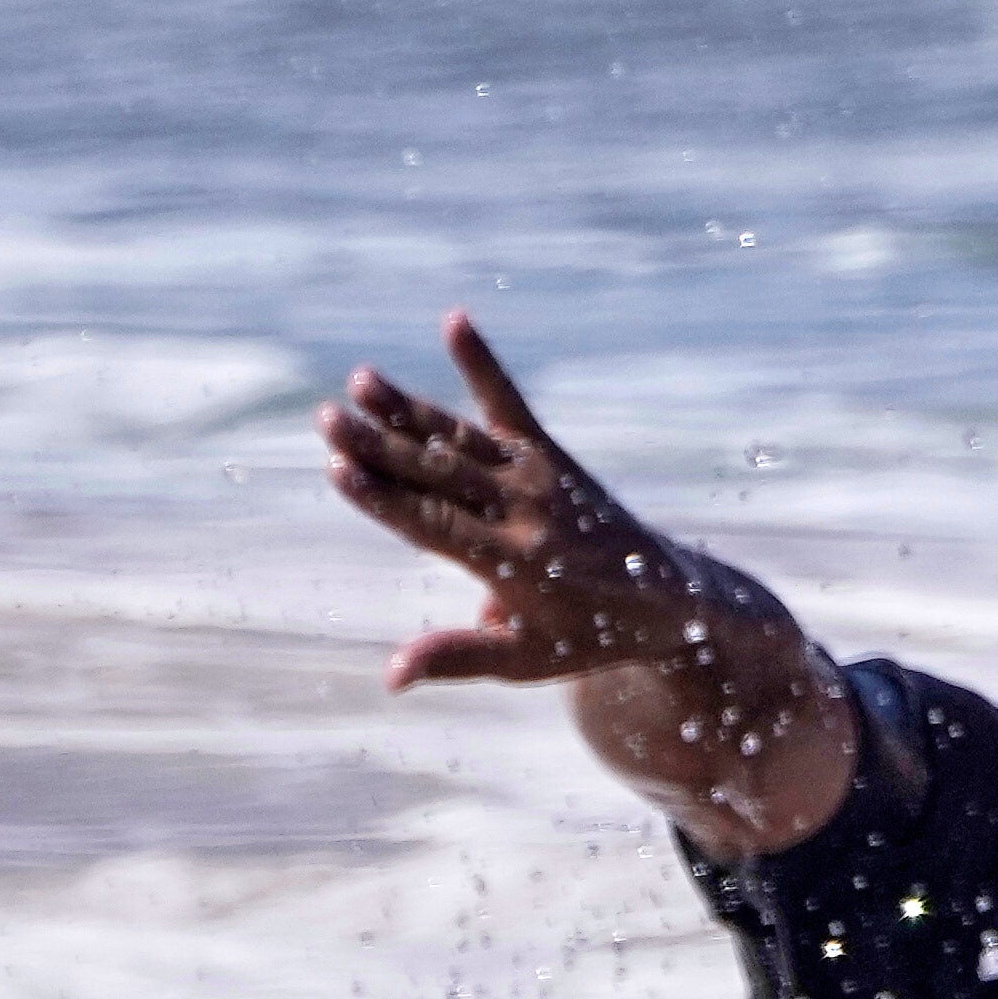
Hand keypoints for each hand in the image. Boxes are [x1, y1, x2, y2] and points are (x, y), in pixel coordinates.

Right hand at [322, 314, 719, 690]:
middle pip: (439, 475)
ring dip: (409, 409)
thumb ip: (458, 656)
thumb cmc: (589, 637)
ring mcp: (540, 476)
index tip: (338, 469)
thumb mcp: (527, 660)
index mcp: (514, 563)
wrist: (671, 597)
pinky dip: (482, 365)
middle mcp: (526, 510)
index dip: (385, 499)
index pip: (434, 527)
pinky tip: (454, 322)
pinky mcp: (552, 455)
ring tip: (361, 381)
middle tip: (327, 419)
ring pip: (461, 439)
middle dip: (380, 446)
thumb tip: (390, 676)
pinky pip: (510, 404)